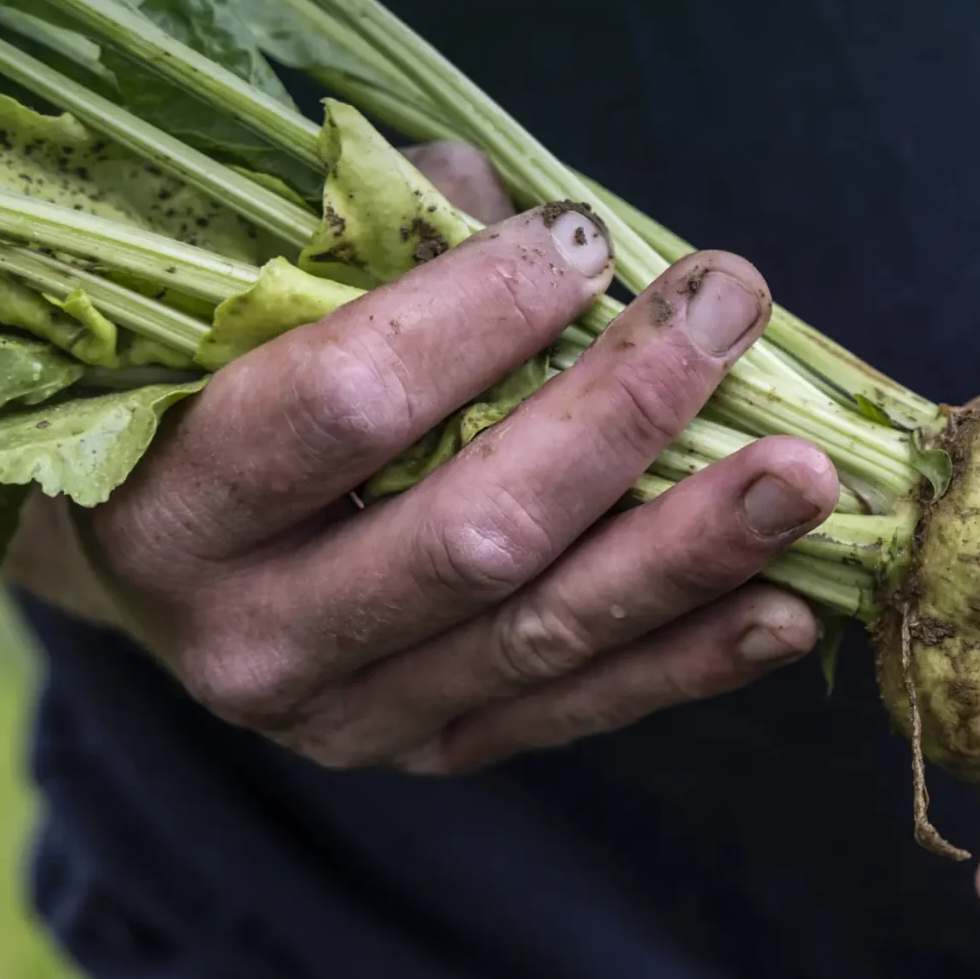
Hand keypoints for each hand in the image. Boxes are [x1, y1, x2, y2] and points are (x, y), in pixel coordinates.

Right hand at [4, 144, 835, 773]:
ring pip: (546, 632)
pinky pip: (583, 710)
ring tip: (805, 475)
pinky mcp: (433, 752)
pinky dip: (693, 659)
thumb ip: (393, 242)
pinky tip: (788, 607)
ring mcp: (347, 715)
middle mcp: (253, 636)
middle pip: (472, 531)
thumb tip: (551, 225)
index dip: (477, 316)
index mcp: (174, 505)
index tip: (585, 239)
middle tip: (730, 307)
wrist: (178, 560)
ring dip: (693, 546)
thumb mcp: (259, 304)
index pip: (344, 405)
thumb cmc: (231, 388)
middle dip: (623, 413)